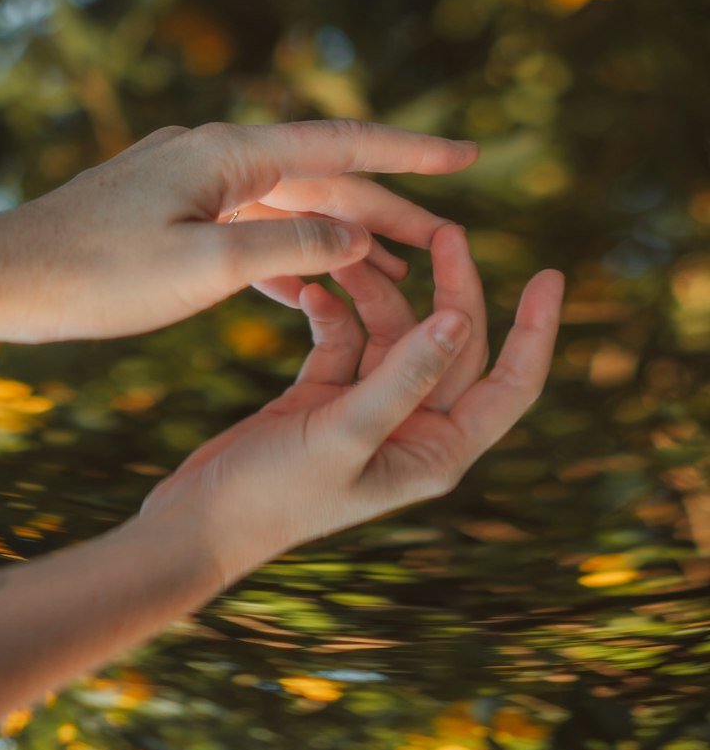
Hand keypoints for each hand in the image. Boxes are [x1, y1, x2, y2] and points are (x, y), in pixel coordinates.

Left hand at [0, 119, 478, 341]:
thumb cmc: (92, 278)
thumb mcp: (203, 270)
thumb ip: (290, 246)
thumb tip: (357, 234)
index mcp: (225, 155)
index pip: (338, 146)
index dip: (408, 155)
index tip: (467, 157)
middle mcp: (210, 155)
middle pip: (319, 178)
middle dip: (385, 210)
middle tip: (446, 243)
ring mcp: (186, 182)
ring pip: (284, 206)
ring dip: (339, 237)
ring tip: (394, 271)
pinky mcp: (164, 212)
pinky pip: (245, 227)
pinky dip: (285, 252)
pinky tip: (309, 286)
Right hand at [141, 226, 563, 583]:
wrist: (200, 520)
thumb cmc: (274, 495)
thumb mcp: (345, 433)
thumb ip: (404, 377)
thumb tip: (461, 320)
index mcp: (437, 451)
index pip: (510, 383)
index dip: (535, 331)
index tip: (550, 274)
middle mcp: (412, 430)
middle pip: (451, 343)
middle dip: (449, 287)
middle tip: (445, 229)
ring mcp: (367, 412)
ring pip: (393, 333)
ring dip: (375, 292)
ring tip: (348, 252)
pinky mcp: (323, 399)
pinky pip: (345, 340)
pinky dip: (332, 312)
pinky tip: (312, 290)